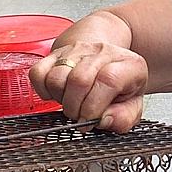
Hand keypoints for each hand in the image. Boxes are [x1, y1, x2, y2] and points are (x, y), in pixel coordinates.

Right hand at [29, 41, 147, 131]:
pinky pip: (38, 73)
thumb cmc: (121, 86)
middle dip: (75, 108)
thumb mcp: (133, 106)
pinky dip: (43, 90)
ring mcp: (78, 50)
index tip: (90, 121)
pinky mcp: (56, 52)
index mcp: (129, 65)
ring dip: (60, 99)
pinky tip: (58, 94)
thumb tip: (104, 120)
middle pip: (79, 80)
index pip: (109, 80)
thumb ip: (124, 118)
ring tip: (72, 103)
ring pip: (56, 77)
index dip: (95, 107)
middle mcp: (103, 52)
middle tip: (80, 116)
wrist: (109, 58)